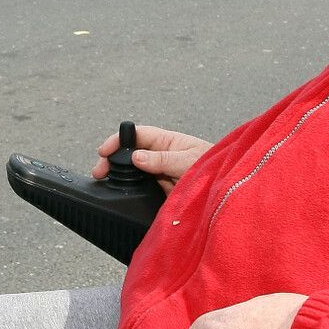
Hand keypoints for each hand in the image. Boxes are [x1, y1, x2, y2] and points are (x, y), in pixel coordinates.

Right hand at [93, 124, 211, 193]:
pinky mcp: (161, 190)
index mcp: (167, 141)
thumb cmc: (216, 167)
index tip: (104, 150)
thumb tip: (137, 157)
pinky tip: (120, 193)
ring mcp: (160, 173)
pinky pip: (141, 188)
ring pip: (133, 171)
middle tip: (99, 172)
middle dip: (112, 159)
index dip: (119, 139)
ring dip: (118, 175)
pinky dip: (129, 189)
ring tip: (105, 182)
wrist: (229, 191)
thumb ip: (163, 160)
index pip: (137, 135)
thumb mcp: (189, 161)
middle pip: (130, 153)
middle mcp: (161, 155)